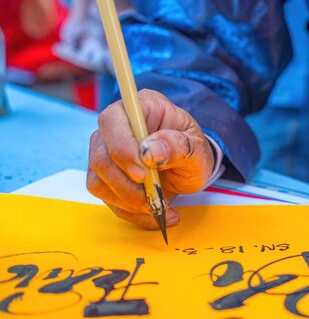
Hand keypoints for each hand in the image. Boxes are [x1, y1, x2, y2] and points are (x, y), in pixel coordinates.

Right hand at [87, 89, 213, 228]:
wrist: (189, 167)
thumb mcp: (197, 148)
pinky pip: (107, 199)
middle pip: (101, 156)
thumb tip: (151, 151)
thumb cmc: (192, 150)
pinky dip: (131, 212)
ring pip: (99, 181)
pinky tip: (156, 214)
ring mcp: (106, 152)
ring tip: (160, 206)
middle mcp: (117, 127)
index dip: (122, 148)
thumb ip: (179, 146)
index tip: (143, 174)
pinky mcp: (105, 177)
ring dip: (128, 201)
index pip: (113, 120)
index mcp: (141, 107)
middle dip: (126, 184)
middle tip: (156, 197)